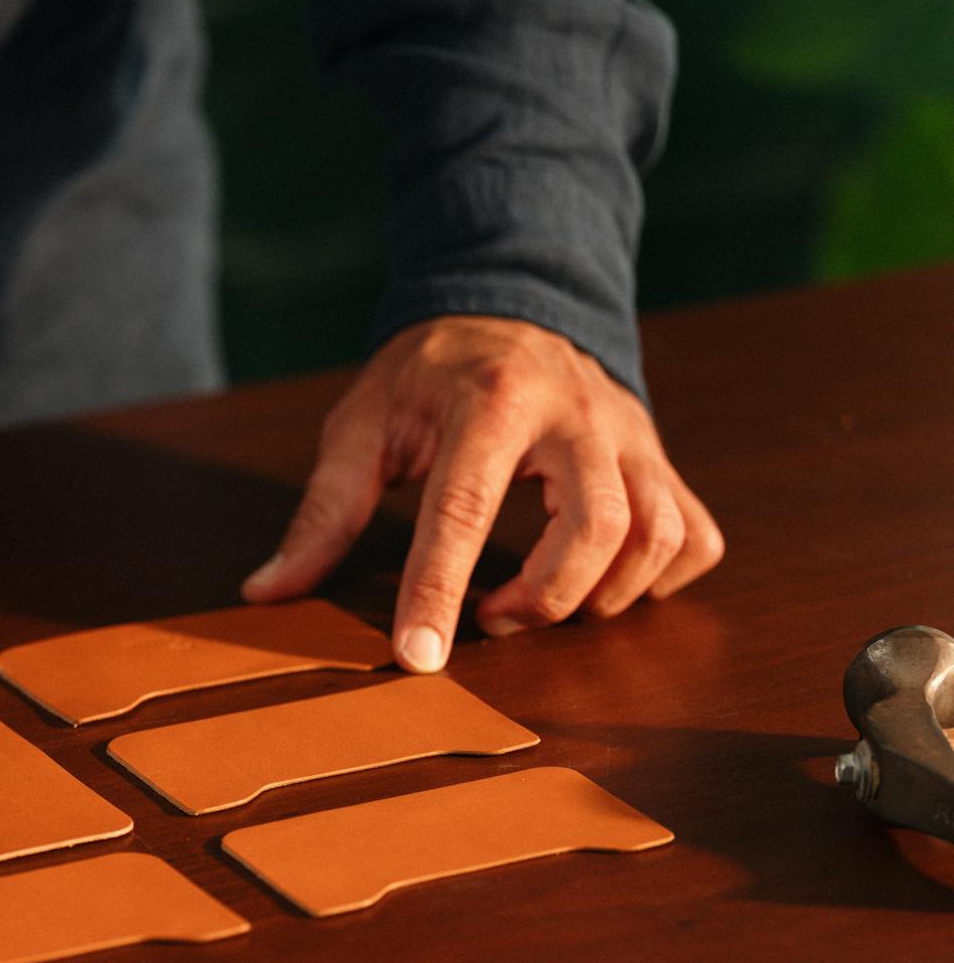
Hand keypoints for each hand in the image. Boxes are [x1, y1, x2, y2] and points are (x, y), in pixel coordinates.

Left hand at [241, 315, 722, 671]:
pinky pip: (693, 536)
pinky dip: (659, 580)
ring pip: (656, 534)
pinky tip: (601, 585)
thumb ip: (323, 511)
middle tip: (491, 617)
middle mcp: (576, 414)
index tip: (420, 656)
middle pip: (598, 526)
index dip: (440, 590)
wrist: (508, 307)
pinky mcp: (660, 460)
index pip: (465, 508)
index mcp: (490, 400)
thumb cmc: (427, 377)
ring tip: (534, 602)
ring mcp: (630, 437)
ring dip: (601, 595)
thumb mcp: (362, 425)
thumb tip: (268, 590)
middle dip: (545, 596)